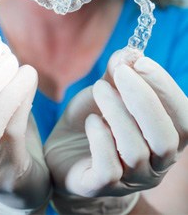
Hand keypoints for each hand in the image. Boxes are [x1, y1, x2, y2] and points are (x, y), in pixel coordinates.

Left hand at [44, 47, 187, 212]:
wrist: (63, 150)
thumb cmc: (90, 121)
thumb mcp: (105, 93)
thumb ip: (117, 76)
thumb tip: (128, 53)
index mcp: (162, 139)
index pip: (183, 118)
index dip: (166, 88)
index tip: (141, 62)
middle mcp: (153, 164)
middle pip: (166, 138)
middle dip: (144, 99)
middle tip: (119, 72)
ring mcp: (129, 180)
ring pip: (135, 150)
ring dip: (117, 112)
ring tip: (99, 89)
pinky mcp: (101, 186)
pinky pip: (109, 167)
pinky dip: (100, 137)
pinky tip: (91, 121)